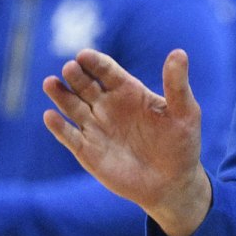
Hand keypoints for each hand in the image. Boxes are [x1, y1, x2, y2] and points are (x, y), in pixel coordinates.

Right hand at [43, 48, 209, 235]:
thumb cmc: (181, 143)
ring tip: (50, 83)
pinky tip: (51, 116)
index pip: (107, 71)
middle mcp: (108, 105)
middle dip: (76, 75)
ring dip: (61, 95)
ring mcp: (96, 127)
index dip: (95, 62)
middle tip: (70, 68)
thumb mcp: (185, 112)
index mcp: (129, 91)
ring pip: (72, 106)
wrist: (172, 182)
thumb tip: (179, 52)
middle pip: (86, 85)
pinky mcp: (88, 151)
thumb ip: (177, 84)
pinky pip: (70, 136)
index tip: (84, 55)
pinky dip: (59, 127)